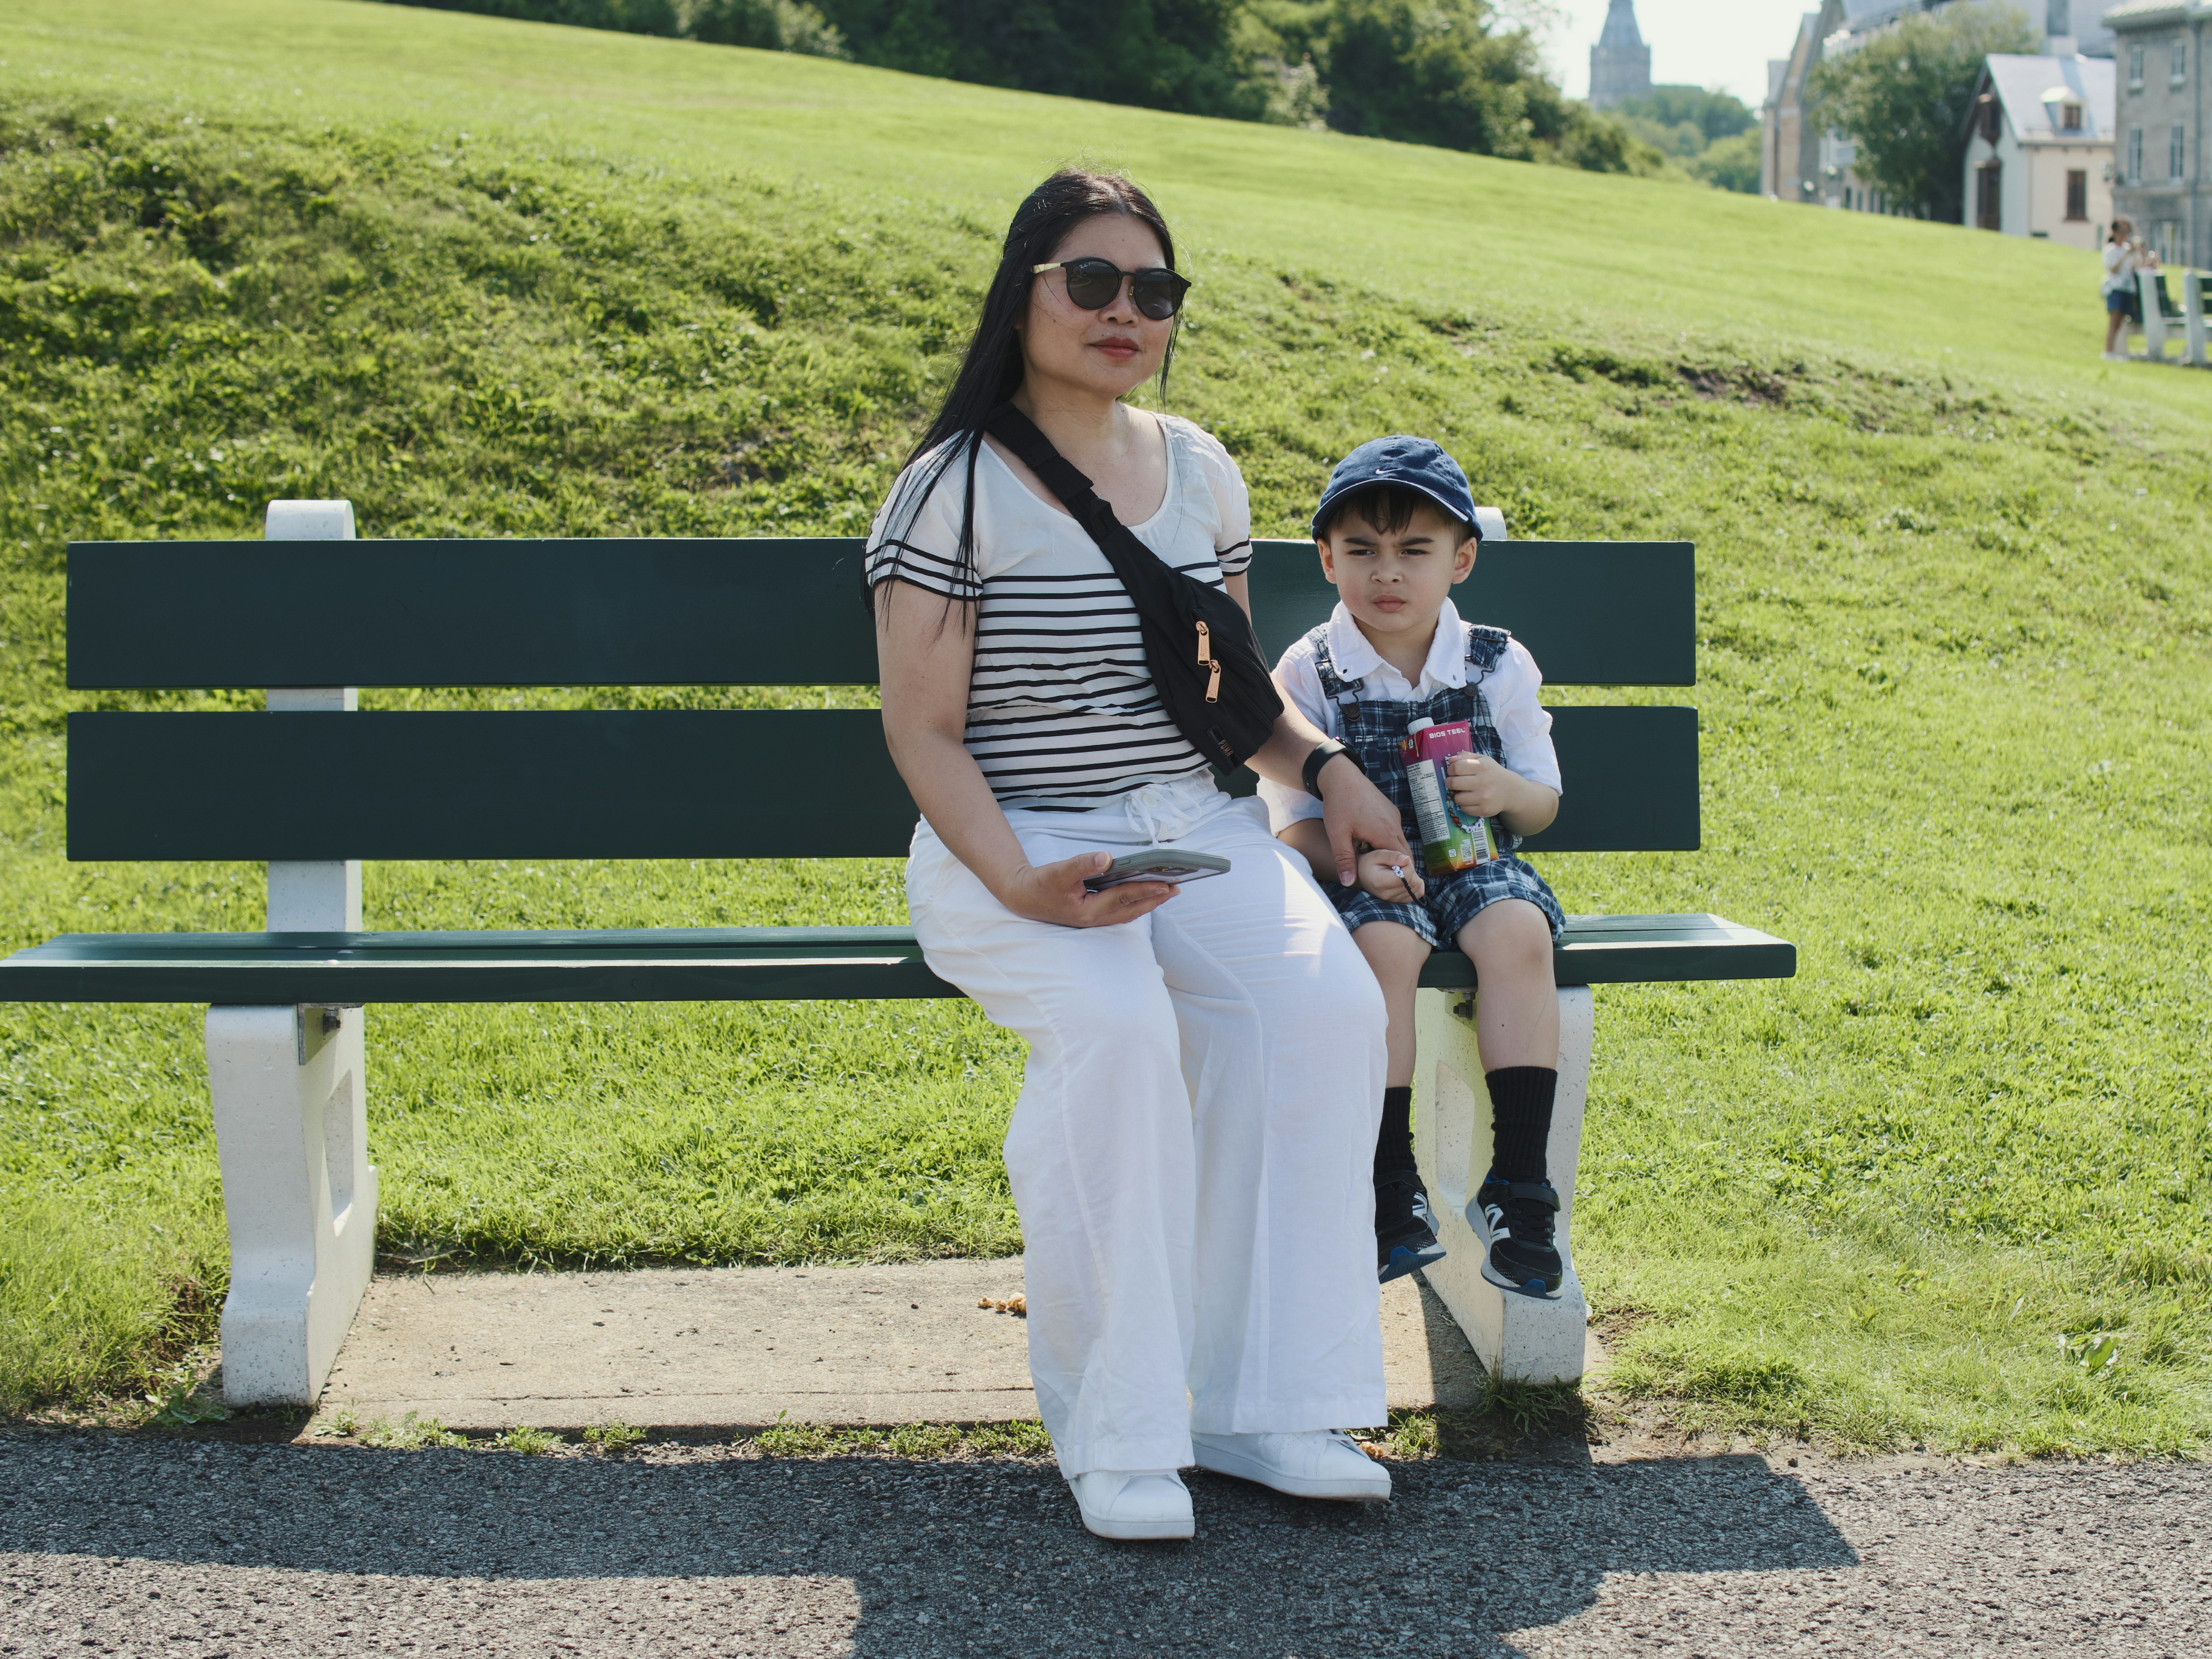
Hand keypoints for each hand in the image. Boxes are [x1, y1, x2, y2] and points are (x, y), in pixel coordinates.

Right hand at [995, 851, 1178, 927]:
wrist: (1023, 897)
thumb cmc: (1040, 884)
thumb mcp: (1059, 871)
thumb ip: (1083, 864)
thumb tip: (1107, 857)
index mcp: (1088, 911)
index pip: (1124, 898)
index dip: (1146, 890)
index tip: (1166, 884)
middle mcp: (1094, 920)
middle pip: (1132, 909)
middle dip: (1155, 899)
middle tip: (1177, 888)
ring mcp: (1094, 921)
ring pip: (1127, 913)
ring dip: (1147, 903)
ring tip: (1166, 892)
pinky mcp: (1092, 916)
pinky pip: (1120, 912)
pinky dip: (1134, 904)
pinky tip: (1143, 896)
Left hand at [1316, 753, 1410, 886]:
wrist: (1341, 775)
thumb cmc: (1338, 804)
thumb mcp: (1337, 834)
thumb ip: (1344, 859)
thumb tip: (1349, 882)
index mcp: (1385, 833)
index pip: (1402, 861)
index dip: (1399, 874)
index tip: (1392, 885)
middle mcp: (1394, 825)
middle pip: (1404, 853)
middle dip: (1398, 867)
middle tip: (1387, 880)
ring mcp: (1394, 816)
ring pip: (1399, 842)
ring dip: (1391, 854)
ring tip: (1378, 865)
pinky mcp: (1390, 811)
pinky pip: (1394, 831)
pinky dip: (1388, 841)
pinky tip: (1373, 845)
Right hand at [1356, 847, 1424, 903]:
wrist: (1362, 876)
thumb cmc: (1369, 863)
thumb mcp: (1378, 854)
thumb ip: (1392, 855)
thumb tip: (1407, 860)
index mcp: (1381, 882)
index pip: (1407, 874)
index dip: (1408, 864)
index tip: (1399, 860)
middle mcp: (1388, 894)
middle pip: (1414, 882)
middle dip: (1412, 870)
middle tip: (1400, 865)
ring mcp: (1394, 900)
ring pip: (1418, 888)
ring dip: (1415, 877)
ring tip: (1402, 872)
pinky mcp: (1399, 901)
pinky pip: (1417, 894)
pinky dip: (1416, 885)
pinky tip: (1406, 879)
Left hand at [1444, 752, 1523, 818]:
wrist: (1510, 790)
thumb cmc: (1491, 773)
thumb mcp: (1482, 760)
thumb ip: (1465, 756)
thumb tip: (1450, 760)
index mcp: (1482, 766)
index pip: (1456, 768)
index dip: (1450, 770)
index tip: (1453, 772)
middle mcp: (1483, 781)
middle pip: (1453, 783)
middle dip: (1450, 782)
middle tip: (1454, 782)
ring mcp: (1484, 797)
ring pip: (1457, 798)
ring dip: (1457, 795)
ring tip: (1464, 792)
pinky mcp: (1484, 809)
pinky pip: (1464, 808)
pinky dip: (1465, 805)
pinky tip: (1471, 800)